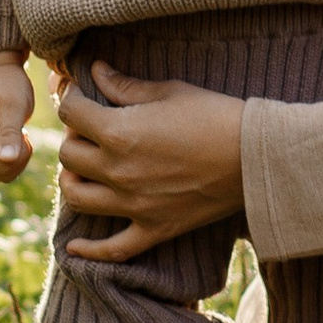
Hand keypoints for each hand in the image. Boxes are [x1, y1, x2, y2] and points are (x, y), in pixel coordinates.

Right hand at [0, 51, 34, 180]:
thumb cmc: (9, 86)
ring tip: (20, 134)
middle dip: (20, 159)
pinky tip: (16, 138)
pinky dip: (13, 158)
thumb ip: (10, 133)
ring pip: (2, 174)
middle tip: (23, 133)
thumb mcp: (14, 106)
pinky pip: (1, 167)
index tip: (25, 134)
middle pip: (3, 174)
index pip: (3, 166)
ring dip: (18, 159)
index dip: (21, 156)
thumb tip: (6, 159)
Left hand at [55, 69, 245, 258]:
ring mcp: (133, 205)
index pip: (71, 113)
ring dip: (73, 179)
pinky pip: (112, 250)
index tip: (81, 93)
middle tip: (91, 127)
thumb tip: (96, 71)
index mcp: (119, 132)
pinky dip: (89, 251)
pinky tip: (74, 247)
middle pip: (68, 155)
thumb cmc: (215, 114)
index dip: (71, 98)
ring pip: (76, 197)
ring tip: (85, 168)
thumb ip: (126, 86)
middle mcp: (117, 171)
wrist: (254, 155)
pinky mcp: (154, 229)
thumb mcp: (169, 92)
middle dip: (74, 135)